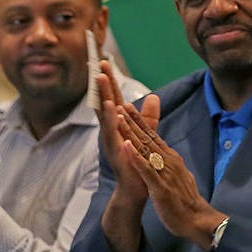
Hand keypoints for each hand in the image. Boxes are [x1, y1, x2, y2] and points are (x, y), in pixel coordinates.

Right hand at [96, 60, 157, 209]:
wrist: (136, 189)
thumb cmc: (138, 163)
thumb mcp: (144, 135)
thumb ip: (148, 116)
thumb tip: (155, 96)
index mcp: (118, 125)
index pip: (114, 98)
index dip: (110, 81)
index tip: (105, 62)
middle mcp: (111, 130)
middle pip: (105, 101)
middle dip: (102, 82)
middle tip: (97, 62)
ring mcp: (111, 140)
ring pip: (105, 114)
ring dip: (102, 95)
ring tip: (100, 78)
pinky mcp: (115, 150)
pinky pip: (112, 132)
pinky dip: (110, 119)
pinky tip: (111, 107)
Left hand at [115, 101, 221, 247]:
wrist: (197, 220)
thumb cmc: (186, 201)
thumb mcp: (179, 176)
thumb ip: (172, 164)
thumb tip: (168, 154)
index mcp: (171, 159)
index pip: (154, 137)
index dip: (141, 122)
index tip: (129, 108)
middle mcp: (168, 161)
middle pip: (148, 138)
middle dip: (134, 121)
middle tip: (122, 105)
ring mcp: (164, 173)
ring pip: (146, 149)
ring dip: (132, 133)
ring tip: (120, 118)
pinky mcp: (160, 187)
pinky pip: (146, 170)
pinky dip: (136, 158)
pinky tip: (127, 147)